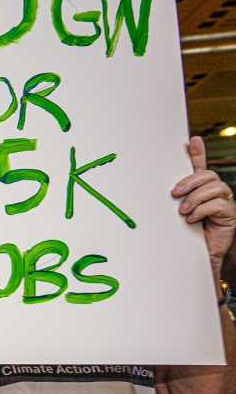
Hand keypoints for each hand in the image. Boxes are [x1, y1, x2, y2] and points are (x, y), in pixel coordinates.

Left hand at [172, 137, 235, 276]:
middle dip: (190, 181)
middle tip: (175, 194)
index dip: (198, 152)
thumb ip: (175, 201)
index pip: (201, 167)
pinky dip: (202, 210)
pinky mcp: (230, 214)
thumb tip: (163, 187)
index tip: (191, 140)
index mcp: (201, 190)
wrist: (205, 254)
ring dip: (195, 198)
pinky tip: (192, 220)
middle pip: (208, 174)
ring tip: (183, 211)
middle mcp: (215, 193)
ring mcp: (224, 202)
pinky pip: (218, 203)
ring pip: (214, 187)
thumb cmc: (191, 234)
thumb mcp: (179, 215)